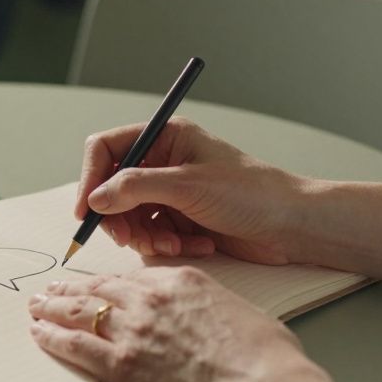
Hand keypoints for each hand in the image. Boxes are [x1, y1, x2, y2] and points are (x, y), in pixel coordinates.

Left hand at [27, 267, 315, 381]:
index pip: (133, 276)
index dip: (110, 282)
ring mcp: (131, 330)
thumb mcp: (239, 309)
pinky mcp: (119, 364)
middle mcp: (149, 299)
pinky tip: (39, 332)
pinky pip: (74, 344)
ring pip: (79, 310)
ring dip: (52, 306)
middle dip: (72, 288)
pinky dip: (51, 336)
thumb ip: (211, 306)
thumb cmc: (265, 355)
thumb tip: (208, 317)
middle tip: (53, 288)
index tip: (98, 285)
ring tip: (36, 305)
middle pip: (99, 287)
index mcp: (180, 280)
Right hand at [77, 118, 302, 263]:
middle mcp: (164, 162)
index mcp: (165, 137)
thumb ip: (136, 188)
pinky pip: (154, 234)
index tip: (87, 211)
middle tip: (130, 238)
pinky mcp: (182, 219)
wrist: (293, 225)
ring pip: (131, 216)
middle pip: (113, 188)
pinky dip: (168, 244)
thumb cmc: (253, 193)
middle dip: (121, 217)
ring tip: (173, 244)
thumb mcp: (189, 185)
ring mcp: (172, 192)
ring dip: (147, 236)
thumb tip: (96, 198)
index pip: (107, 149)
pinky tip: (197, 244)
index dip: (91, 178)